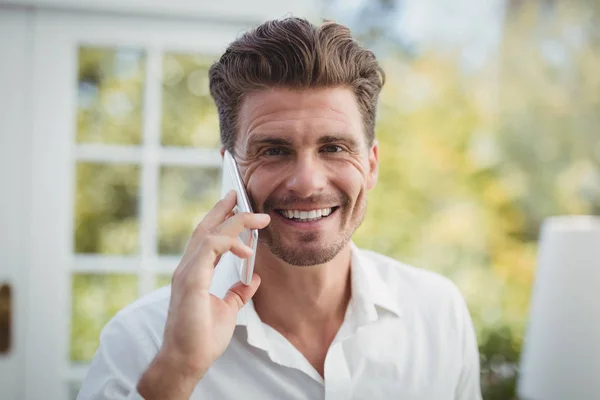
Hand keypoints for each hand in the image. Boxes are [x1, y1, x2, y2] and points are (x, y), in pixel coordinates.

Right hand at [138, 190, 269, 398]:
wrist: (188, 359)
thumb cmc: (202, 337)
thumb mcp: (228, 309)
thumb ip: (238, 291)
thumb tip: (253, 277)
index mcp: (195, 272)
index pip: (207, 237)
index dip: (221, 220)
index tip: (238, 207)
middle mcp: (187, 267)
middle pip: (204, 228)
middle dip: (222, 208)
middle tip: (238, 192)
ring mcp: (187, 272)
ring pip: (208, 233)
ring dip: (233, 221)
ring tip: (255, 215)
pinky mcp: (191, 280)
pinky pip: (210, 248)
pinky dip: (229, 242)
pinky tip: (246, 247)